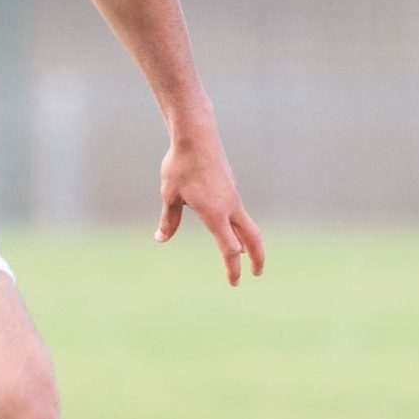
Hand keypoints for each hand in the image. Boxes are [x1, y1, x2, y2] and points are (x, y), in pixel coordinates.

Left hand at [156, 131, 263, 285]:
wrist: (196, 136)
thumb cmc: (181, 166)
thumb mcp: (170, 195)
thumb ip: (169, 220)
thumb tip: (161, 238)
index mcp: (215, 214)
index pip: (229, 249)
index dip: (232, 268)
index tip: (235, 282)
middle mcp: (230, 207)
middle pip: (252, 238)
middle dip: (257, 257)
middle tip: (257, 273)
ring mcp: (233, 196)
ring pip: (247, 224)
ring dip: (249, 241)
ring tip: (247, 255)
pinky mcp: (231, 187)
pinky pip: (239, 212)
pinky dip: (240, 226)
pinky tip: (231, 228)